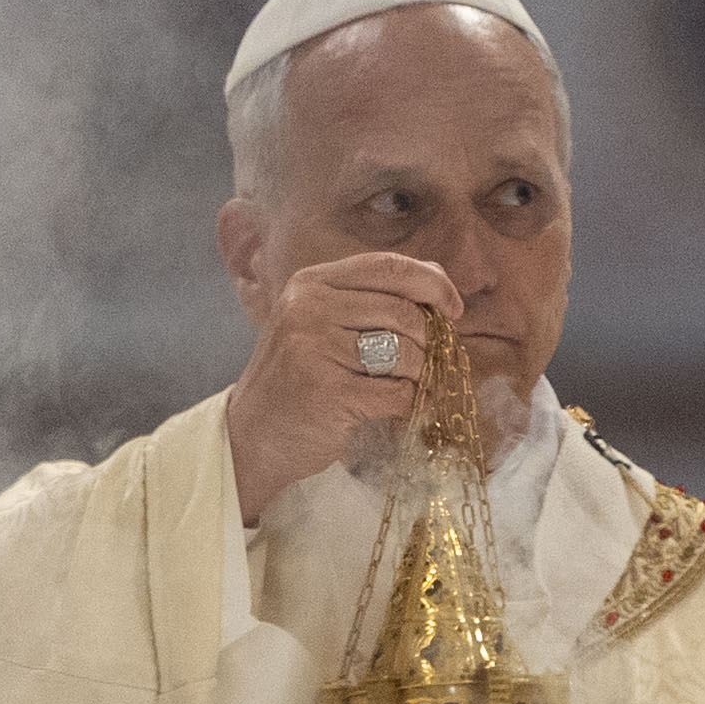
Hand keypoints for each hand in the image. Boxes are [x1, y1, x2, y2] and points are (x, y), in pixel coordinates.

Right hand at [228, 252, 466, 522]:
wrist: (250, 437)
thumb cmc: (297, 378)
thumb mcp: (321, 322)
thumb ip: (371, 297)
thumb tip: (438, 277)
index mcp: (310, 283)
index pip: (388, 266)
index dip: (432, 282)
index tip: (454, 308)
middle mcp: (308, 309)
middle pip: (402, 311)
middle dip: (429, 339)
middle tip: (426, 360)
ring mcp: (315, 350)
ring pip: (405, 352)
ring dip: (419, 373)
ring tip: (403, 384)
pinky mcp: (328, 393)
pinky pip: (396, 392)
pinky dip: (406, 402)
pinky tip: (389, 406)